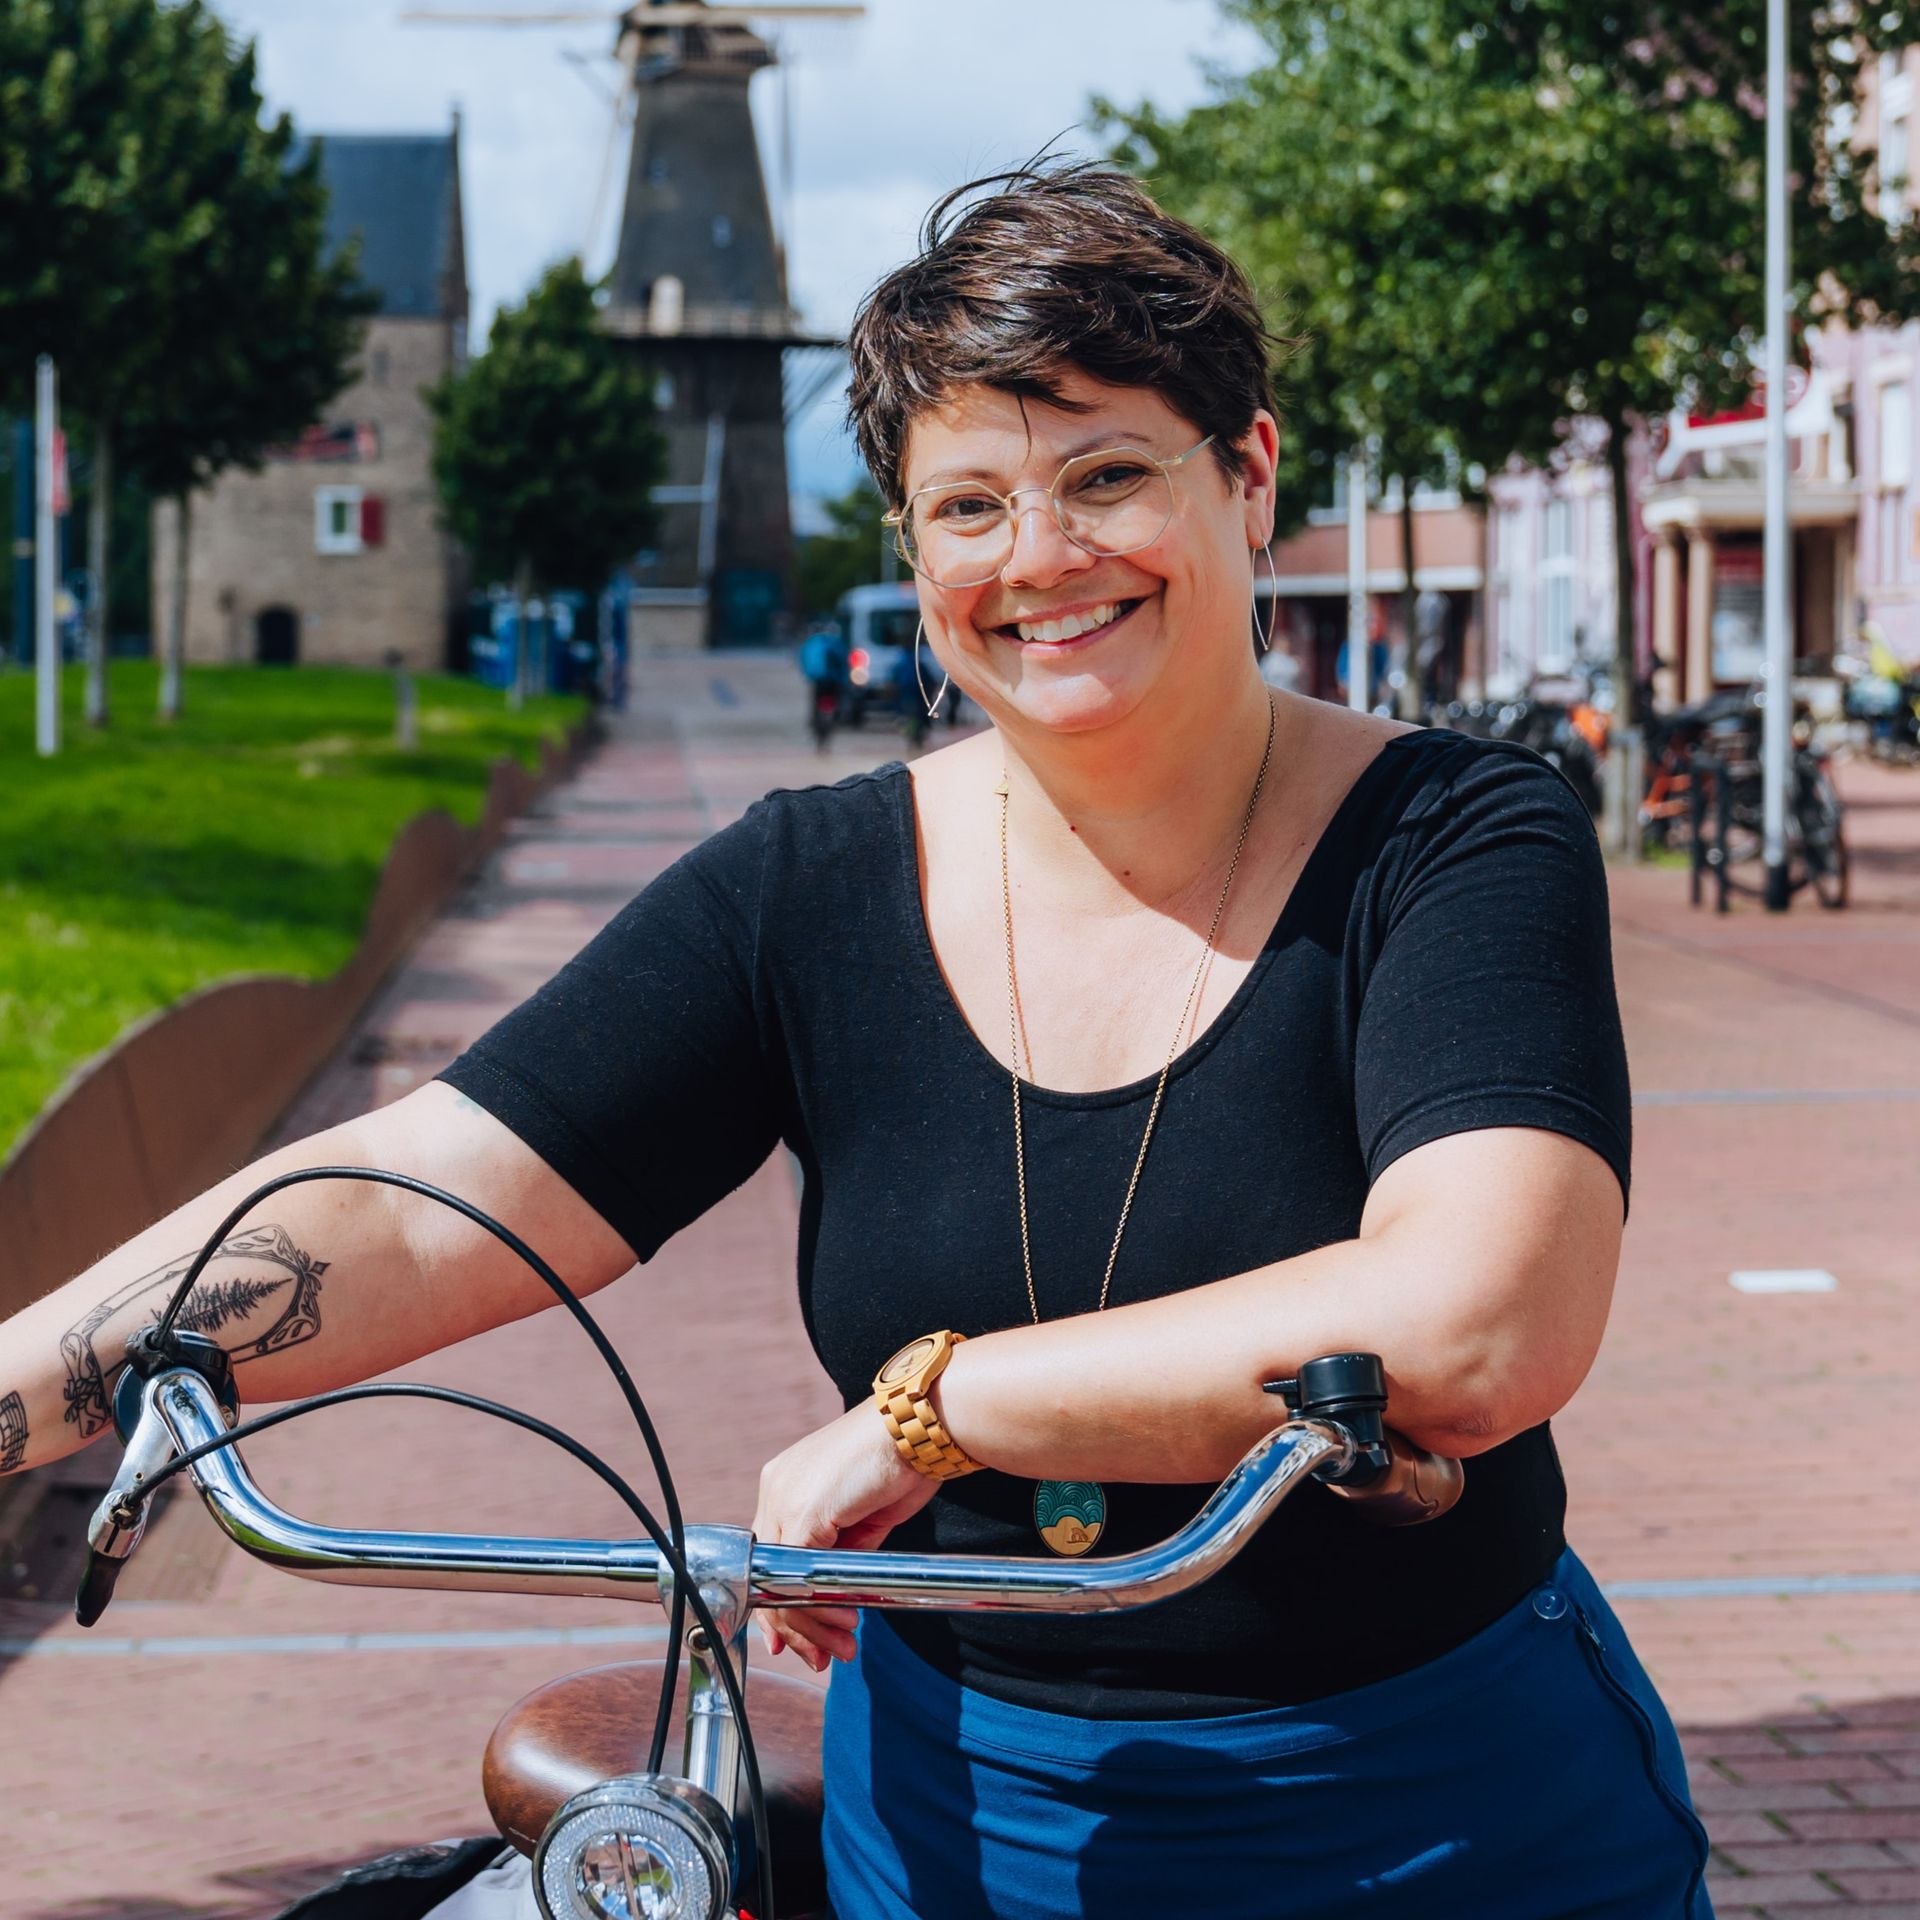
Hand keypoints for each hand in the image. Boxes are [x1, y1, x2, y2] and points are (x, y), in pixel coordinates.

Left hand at [751, 1404, 937, 1671]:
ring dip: (809, 1624)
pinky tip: (844, 1619)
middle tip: (821, 1656)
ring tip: (839, 1646)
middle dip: (794, 1626)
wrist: (920, 1428)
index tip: (795, 1641)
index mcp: (786, 1484)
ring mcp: (784, 1499)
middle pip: (768, 1574)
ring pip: (781, 1581)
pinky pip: (799, 1574)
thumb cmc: (900, 1463)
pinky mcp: (803, 1511)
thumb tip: (832, 1596)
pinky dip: (818, 1606)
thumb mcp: (862, 1516)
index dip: (779, 1604)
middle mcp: (776, 1489)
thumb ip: (839, 1551)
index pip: (769, 1557)